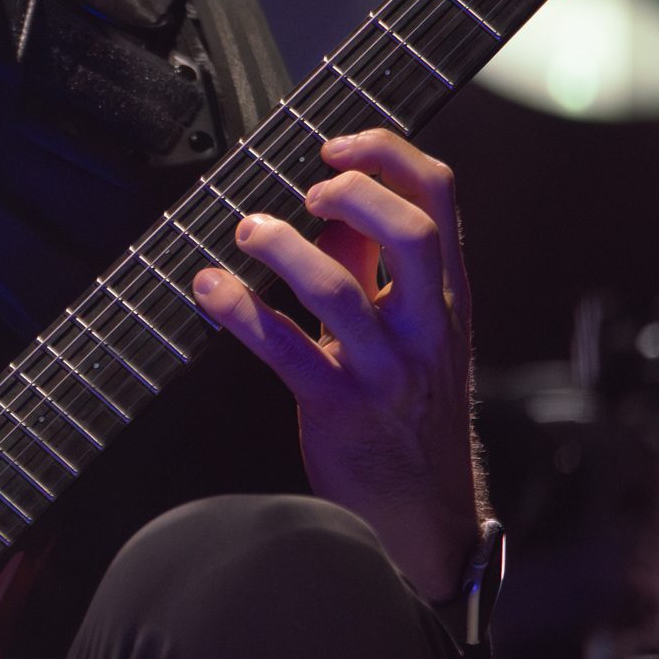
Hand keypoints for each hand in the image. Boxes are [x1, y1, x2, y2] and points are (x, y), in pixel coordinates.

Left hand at [190, 126, 482, 601]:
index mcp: (448, 296)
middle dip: (355, 194)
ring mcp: (385, 369)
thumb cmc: (412, 411)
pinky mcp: (340, 408)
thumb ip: (373, 266)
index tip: (338, 147)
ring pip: (340, 291)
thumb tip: (329, 207)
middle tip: (307, 192)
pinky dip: (241, 312)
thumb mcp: (412, 329)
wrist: (424, 510)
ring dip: (284, 249)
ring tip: (248, 230)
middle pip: (412, 233)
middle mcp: (425, 326)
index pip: (441, 200)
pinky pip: (286, 351)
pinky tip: (210, 288)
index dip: (389, 156)